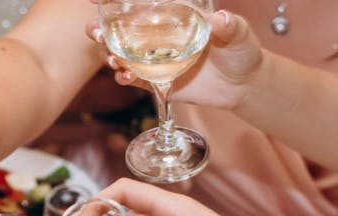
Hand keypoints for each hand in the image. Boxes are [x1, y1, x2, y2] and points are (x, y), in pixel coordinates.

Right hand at [87, 9, 263, 110]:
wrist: (243, 85)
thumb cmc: (242, 51)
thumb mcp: (240, 34)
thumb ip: (230, 26)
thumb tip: (221, 19)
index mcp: (172, 16)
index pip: (140, 5)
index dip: (116, 2)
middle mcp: (159, 36)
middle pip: (121, 30)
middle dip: (101, 30)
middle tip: (95, 32)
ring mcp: (156, 59)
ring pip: (122, 54)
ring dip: (108, 54)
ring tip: (110, 58)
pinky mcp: (158, 81)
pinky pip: (134, 79)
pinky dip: (125, 78)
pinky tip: (124, 76)